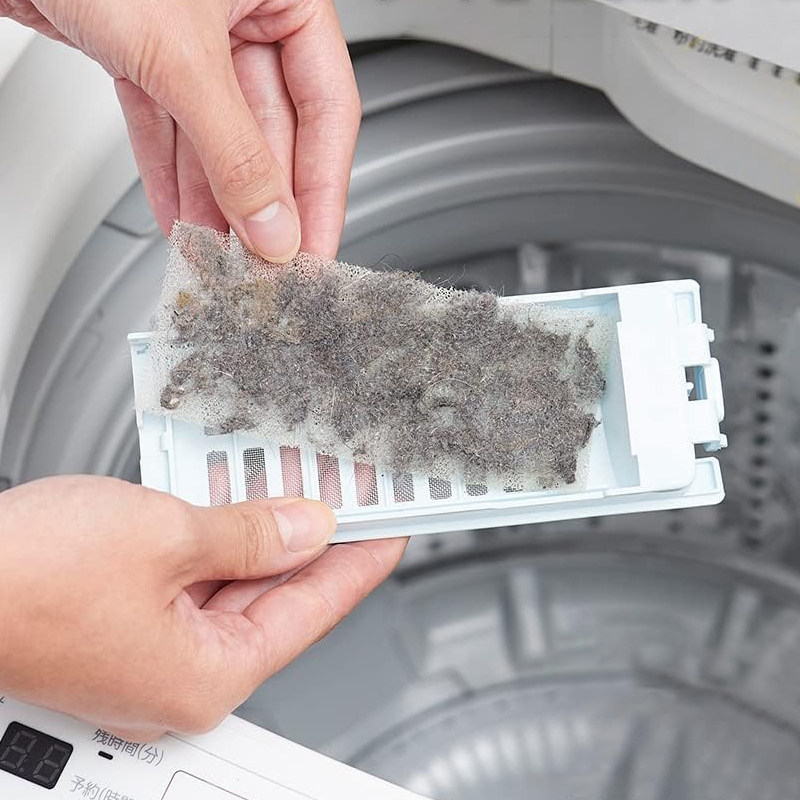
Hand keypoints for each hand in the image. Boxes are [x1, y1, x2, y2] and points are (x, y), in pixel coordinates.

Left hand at [0, 0, 360, 261]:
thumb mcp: (182, 56)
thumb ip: (235, 150)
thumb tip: (272, 224)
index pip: (327, 110)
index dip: (322, 192)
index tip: (313, 249)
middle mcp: (245, 15)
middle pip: (271, 133)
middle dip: (261, 207)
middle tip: (263, 266)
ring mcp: (193, 37)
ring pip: (217, 140)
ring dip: (215, 205)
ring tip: (219, 258)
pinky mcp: (145, 52)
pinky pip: (167, 128)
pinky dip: (169, 176)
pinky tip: (181, 221)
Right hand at [0, 476, 405, 740]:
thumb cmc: (22, 579)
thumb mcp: (166, 536)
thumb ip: (248, 534)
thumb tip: (303, 529)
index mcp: (205, 676)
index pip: (312, 612)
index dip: (358, 564)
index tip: (389, 533)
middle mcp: (179, 675)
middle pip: (275, 598)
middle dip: (313, 538)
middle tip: (348, 495)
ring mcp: (150, 648)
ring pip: (233, 582)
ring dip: (263, 530)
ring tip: (300, 483)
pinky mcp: (123, 619)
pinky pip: (193, 576)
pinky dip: (218, 536)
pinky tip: (236, 496)